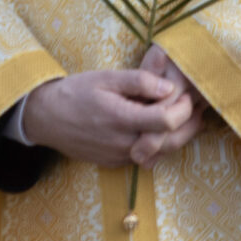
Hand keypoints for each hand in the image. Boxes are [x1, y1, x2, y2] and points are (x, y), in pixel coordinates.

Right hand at [19, 46, 204, 167]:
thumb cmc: (76, 92)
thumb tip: (169, 86)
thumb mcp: (105, 77)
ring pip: (160, 153)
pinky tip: (156, 128)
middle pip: (170, 142)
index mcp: (122, 118)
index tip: (185, 93)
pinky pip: (144, 158)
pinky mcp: (114, 163)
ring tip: (181, 115)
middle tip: (194, 106)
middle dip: (188, 125)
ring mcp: (119, 157)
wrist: (46, 118)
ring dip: (176, 136)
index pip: (166, 120)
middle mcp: (122, 143)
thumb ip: (139, 81)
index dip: (183, 107)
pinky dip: (157, 145)